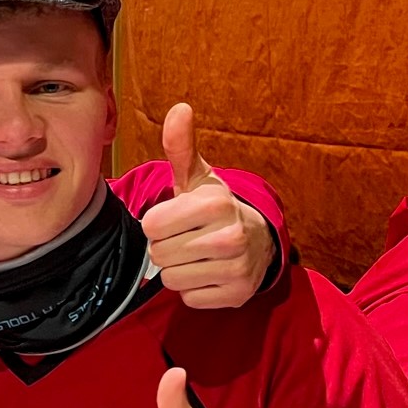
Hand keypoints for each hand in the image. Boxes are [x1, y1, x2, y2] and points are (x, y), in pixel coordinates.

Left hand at [139, 103, 273, 307]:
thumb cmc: (214, 208)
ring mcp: (236, 267)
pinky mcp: (236, 294)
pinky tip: (208, 273)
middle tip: (186, 238)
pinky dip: (193, 289)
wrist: (257, 240)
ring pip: (171, 278)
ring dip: (178, 269)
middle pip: (158, 254)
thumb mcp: (196, 177)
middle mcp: (230, 236)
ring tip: (196, 255)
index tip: (175, 219)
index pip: (150, 226)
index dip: (156, 224)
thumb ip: (181, 146)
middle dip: (166, 247)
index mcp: (214, 203)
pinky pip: (189, 298)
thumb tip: (179, 109)